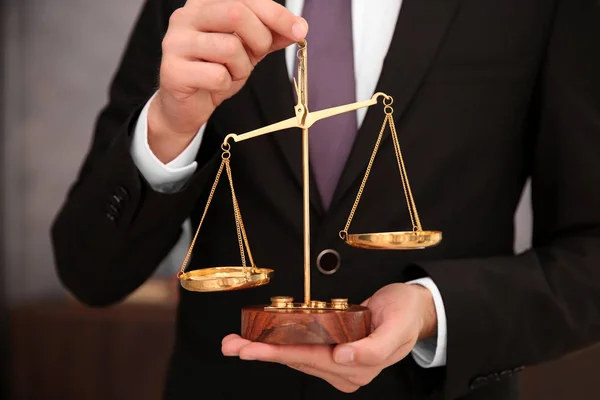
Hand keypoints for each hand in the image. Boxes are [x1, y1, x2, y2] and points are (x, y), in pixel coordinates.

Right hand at [149, 0, 307, 161]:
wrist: (186, 105)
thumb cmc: (214, 71)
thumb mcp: (248, 49)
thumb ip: (270, 35)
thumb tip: (298, 28)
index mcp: (204, 4)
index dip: (276, 14)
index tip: (299, 30)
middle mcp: (185, 16)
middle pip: (236, 13)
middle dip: (259, 39)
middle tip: (258, 54)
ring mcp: (175, 42)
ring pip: (229, 47)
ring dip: (241, 67)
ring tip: (231, 73)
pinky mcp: (173, 70)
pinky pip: (217, 75)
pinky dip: (225, 85)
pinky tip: (215, 85)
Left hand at [221, 283, 436, 392]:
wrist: (413, 309)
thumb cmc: (405, 314)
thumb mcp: (397, 327)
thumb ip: (375, 348)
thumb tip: (344, 357)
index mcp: (360, 367)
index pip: (312, 358)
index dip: (279, 353)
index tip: (253, 349)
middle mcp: (346, 370)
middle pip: (297, 360)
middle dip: (262, 353)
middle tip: (231, 346)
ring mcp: (339, 365)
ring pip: (295, 357)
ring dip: (264, 349)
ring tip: (236, 343)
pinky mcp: (334, 354)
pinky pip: (302, 349)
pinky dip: (280, 343)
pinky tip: (259, 340)